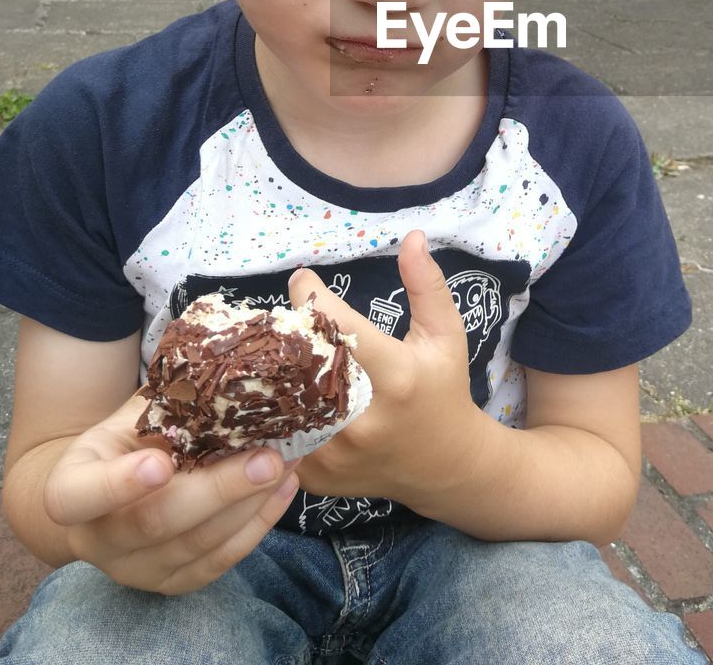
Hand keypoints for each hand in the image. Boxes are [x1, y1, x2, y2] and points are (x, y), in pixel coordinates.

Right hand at [43, 394, 299, 592]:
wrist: (112, 492)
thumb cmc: (127, 441)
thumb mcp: (132, 415)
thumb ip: (166, 404)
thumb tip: (229, 369)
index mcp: (71, 490)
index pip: (78, 497)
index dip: (118, 484)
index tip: (161, 462)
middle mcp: (97, 540)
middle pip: (154, 524)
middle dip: (218, 490)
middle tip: (267, 457)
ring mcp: (136, 570)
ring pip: (197, 546)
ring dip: (250, 504)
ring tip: (288, 461)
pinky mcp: (174, 582)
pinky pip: (220, 562)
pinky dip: (258, 523)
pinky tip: (284, 487)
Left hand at [288, 229, 488, 515]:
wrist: (446, 466)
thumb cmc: (444, 389)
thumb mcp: (445, 334)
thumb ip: (427, 285)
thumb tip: (410, 236)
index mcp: (395, 378)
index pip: (340, 329)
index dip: (312, 297)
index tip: (301, 279)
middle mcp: (362, 420)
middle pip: (302, 366)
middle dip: (285, 335)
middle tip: (279, 316)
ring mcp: (336, 454)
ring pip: (284, 404)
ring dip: (272, 373)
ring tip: (266, 349)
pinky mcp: (318, 476)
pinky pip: (282, 438)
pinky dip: (274, 413)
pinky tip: (270, 391)